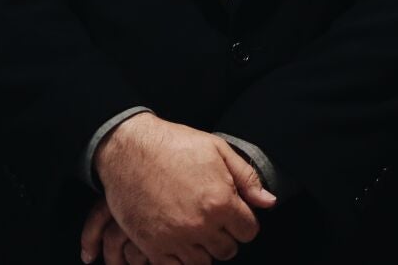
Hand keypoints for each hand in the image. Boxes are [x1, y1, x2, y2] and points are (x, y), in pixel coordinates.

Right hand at [87, 114, 275, 263]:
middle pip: (227, 250)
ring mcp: (175, 238)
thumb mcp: (217, 149)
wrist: (128, 148)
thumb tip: (269, 202)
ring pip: (203, 262)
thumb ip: (247, 178)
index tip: (232, 213)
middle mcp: (200, 224)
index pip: (248, 231)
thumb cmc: (174, 144)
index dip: (243, 222)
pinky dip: (180, 258)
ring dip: (203, 248)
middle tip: (212, 219)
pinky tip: (178, 240)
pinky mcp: (152, 245)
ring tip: (194, 228)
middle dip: (224, 235)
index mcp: (220, 201)